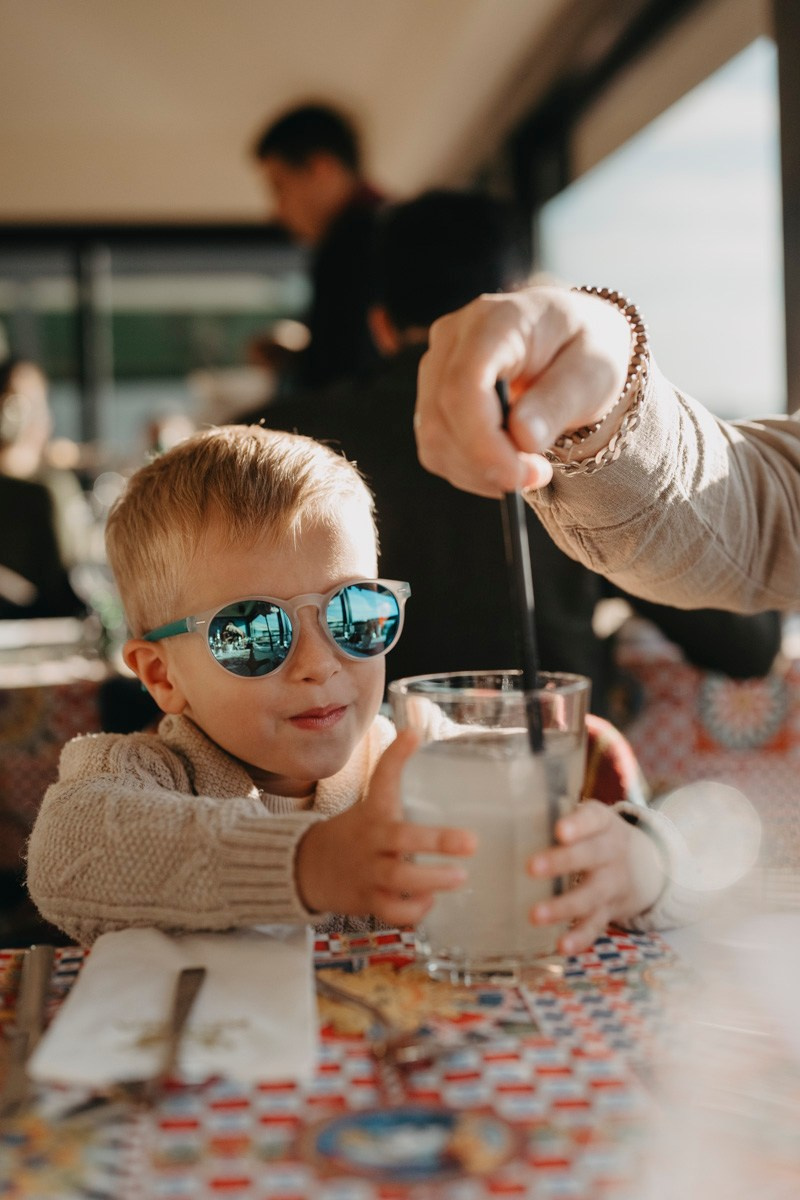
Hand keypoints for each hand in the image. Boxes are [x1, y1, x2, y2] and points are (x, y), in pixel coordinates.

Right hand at [294, 730, 477, 925]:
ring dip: (430, 881)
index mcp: (374, 811)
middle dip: (435, 841)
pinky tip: (430, 902)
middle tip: (471, 842)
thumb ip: (394, 773)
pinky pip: (391, 911)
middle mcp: (371, 840)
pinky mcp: (367, 900)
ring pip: (396, 879)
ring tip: (460, 877)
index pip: (382, 778)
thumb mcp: (372, 802)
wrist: (309, 867)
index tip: (413, 735)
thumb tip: (415, 732)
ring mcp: (368, 871)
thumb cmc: (357, 832)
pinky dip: (412, 912)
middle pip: (399, 838)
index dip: (396, 756)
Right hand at [415, 286, 630, 497]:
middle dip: (487, 462)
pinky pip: (435, 448)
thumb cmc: (586, 350)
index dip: (483, 439)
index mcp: (497, 320)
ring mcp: (435, 367)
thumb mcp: (595, 370)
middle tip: (538, 476)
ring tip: (526, 468)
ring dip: (478, 471)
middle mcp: (453, 338)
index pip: (465, 382)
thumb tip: (522, 438)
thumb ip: (560, 400)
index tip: (519, 475)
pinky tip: (504, 463)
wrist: (571, 342)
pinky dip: (469, 469)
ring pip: (434, 438)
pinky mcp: (431, 396)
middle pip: (443, 416)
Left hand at [527, 801, 664, 953]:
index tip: (560, 831)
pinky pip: (596, 925)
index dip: (579, 825)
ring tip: (535, 915)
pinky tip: (561, 946)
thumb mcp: (587, 819)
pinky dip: (580, 938)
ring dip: (564, 907)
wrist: (645, 864)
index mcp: (603, 823)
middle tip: (531, 867)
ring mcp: (613, 884)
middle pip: (592, 855)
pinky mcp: (610, 911)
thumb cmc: (595, 836)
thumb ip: (554, 816)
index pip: (593, 819)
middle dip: (562, 862)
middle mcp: (612, 852)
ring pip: (592, 895)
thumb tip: (500, 818)